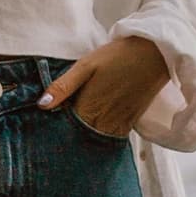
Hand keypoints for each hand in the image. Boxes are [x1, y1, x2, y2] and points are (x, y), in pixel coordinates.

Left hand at [36, 35, 168, 139]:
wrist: (153, 54)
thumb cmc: (116, 56)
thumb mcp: (85, 66)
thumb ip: (63, 87)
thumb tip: (41, 105)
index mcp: (89, 108)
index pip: (65, 130)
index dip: (53, 130)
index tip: (44, 128)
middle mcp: (103, 122)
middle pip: (80, 140)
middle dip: (68, 138)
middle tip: (54, 134)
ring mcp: (119, 125)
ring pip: (96, 143)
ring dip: (84, 140)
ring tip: (72, 132)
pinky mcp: (129, 123)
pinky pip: (111, 139)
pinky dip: (100, 138)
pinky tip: (93, 128)